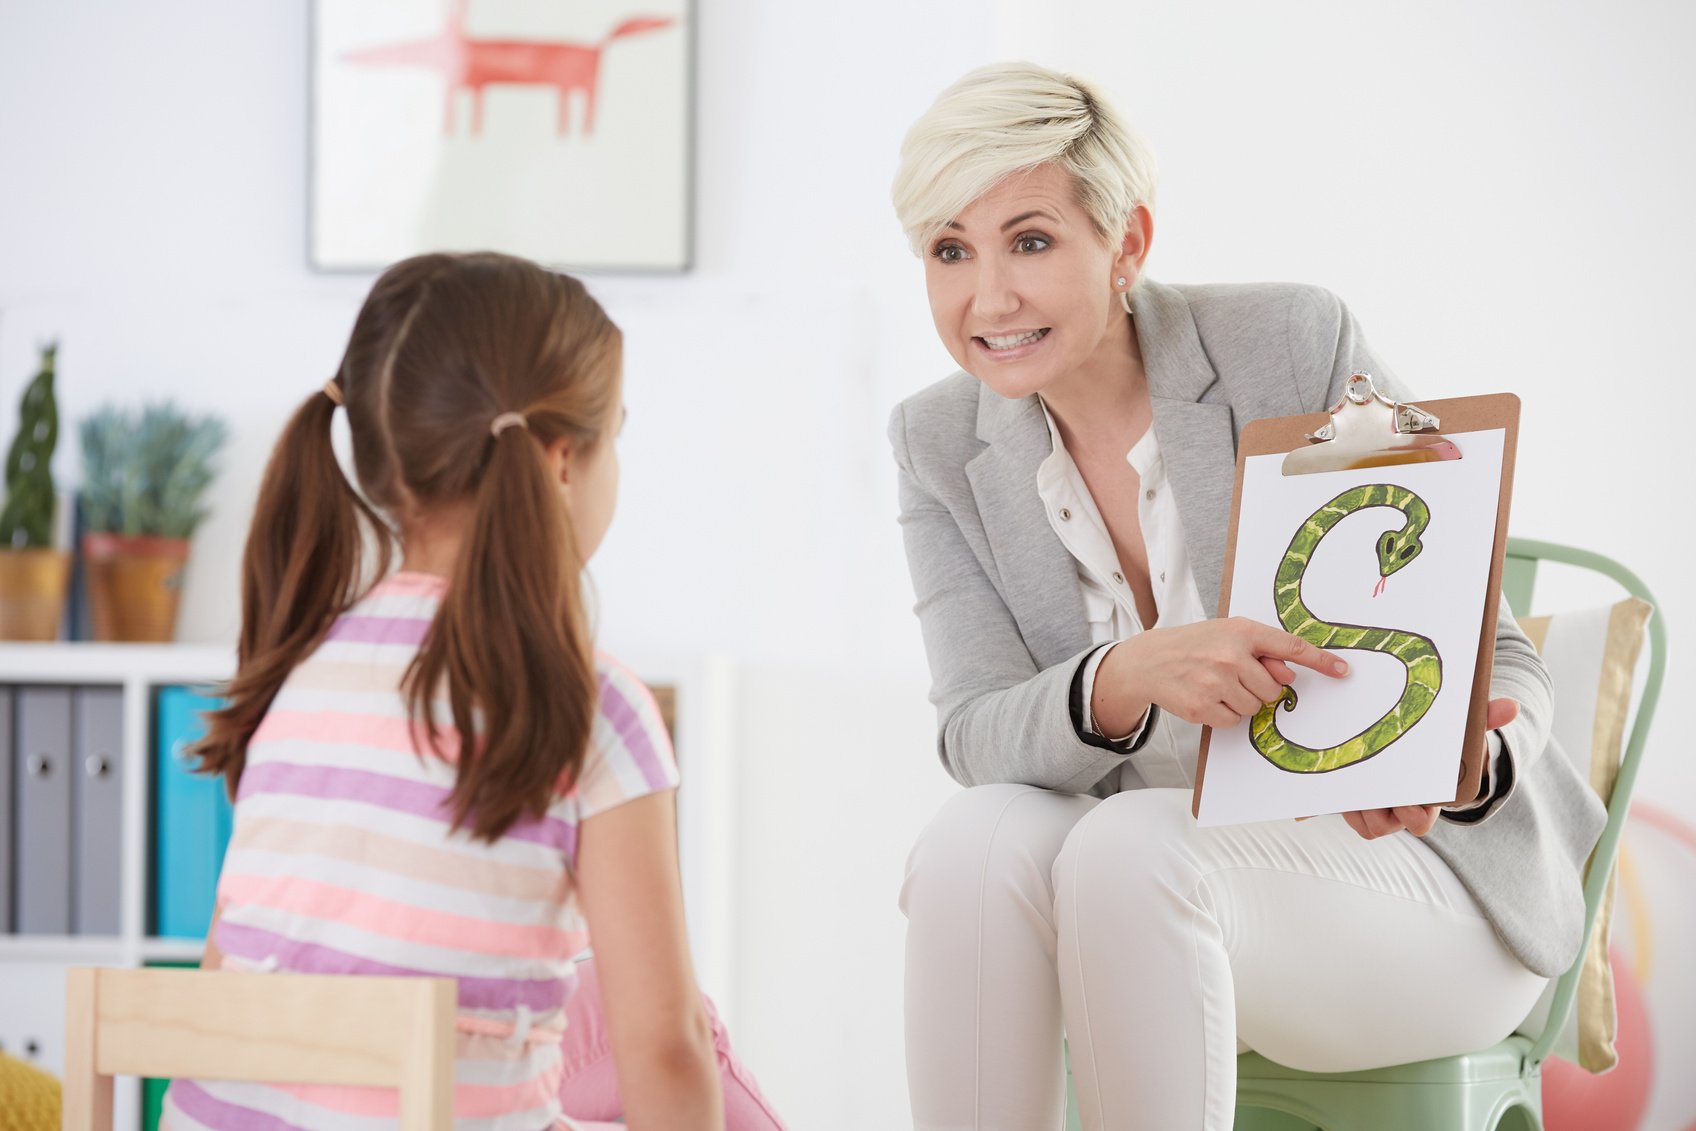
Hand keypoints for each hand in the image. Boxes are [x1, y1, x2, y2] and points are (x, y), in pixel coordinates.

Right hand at [1094, 616, 1350, 735]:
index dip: (1320, 660)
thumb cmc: (1194, 646)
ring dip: (1240, 702)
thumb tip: (1290, 673)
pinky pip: (1234, 721)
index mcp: (1241, 631)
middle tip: (1233, 677)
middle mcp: (1230, 655)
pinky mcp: (1203, 706)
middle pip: (1273, 688)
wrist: (1148, 660)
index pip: (1290, 646)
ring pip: (1255, 707)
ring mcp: (1216, 681)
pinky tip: (1206, 699)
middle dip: (1259, 687)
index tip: (1344, 671)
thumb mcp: (1226, 636)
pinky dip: (1224, 715)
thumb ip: (1262, 652)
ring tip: (1215, 685)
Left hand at [1340, 697, 1519, 839]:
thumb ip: (1485, 720)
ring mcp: (1381, 810)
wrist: (1422, 751)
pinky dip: (1341, 807)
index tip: (1406, 797)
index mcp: (1430, 801)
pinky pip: (1350, 817)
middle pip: (1386, 826)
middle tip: (1376, 793)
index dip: (1413, 813)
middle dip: (1383, 814)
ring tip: (1355, 783)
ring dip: (1360, 808)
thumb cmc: (1446, 748)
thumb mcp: (1463, 733)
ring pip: (1368, 825)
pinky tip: (1334, 791)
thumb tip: (1512, 706)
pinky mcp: (1359, 805)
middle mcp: (1404, 810)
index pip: (1421, 820)